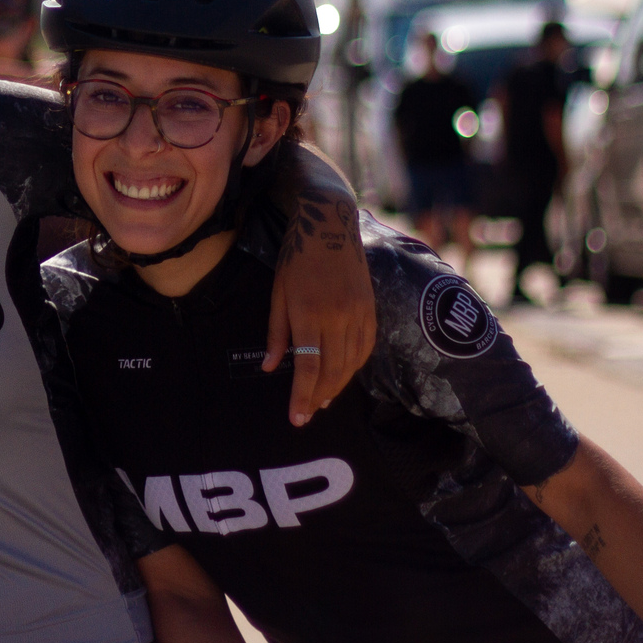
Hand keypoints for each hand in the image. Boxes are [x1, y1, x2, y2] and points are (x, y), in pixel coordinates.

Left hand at [265, 193, 375, 426]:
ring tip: (321, 401)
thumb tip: (271, 367)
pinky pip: (365, 348)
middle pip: (332, 370)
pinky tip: (341, 375)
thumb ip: (277, 332)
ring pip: (350, 363)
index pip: (309, 366)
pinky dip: (353, 367)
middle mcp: (339, 317)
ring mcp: (358, 314)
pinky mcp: (371, 310)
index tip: (296, 417)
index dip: (302, 395)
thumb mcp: (278, 293)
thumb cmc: (296, 259)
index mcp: (310, 313)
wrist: (331, 225)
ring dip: (336, 386)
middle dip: (318, 397)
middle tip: (306, 415)